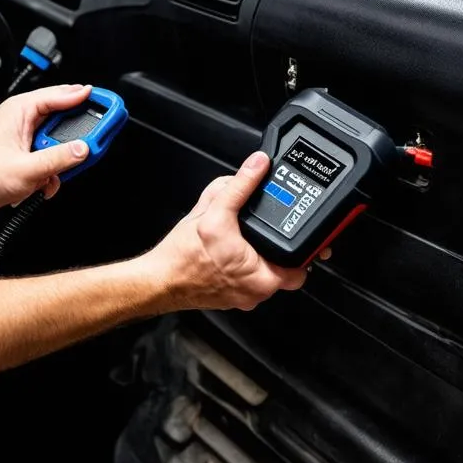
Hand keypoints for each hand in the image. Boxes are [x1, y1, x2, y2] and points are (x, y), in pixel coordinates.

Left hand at [0, 84, 93, 212]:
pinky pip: (44, 160)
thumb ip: (59, 159)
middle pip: (64, 123)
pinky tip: (38, 186)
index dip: (92, 100)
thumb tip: (85, 150)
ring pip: (55, 146)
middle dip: (73, 145)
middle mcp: (22, 119)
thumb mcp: (24, 169)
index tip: (112, 106)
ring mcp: (20, 137)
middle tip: (88, 153)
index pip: (66, 96)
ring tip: (49, 179)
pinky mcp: (18, 154)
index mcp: (23, 110)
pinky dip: (46, 175)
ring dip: (57, 166)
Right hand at [147, 151, 323, 311]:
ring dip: (259, 257)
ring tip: (243, 239)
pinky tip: (228, 251)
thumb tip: (258, 164)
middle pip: (285, 268)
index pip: (303, 264)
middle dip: (277, 247)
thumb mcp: (213, 211)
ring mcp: (244, 298)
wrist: (158, 279)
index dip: (305, 246)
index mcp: (264, 276)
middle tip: (266, 232)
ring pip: (264, 274)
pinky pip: (246, 280)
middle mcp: (257, 292)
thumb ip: (239, 185)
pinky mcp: (229, 298)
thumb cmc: (183, 257)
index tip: (301, 233)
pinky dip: (242, 265)